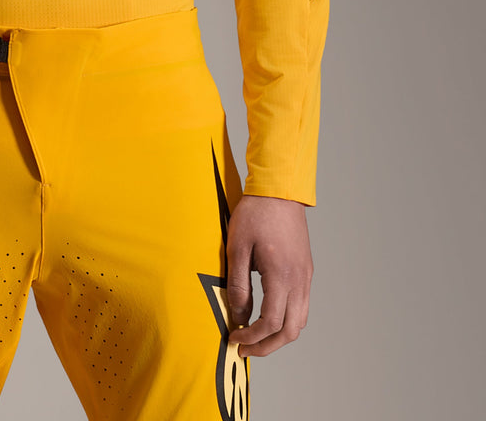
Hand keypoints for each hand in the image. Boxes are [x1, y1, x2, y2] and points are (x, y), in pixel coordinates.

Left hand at [225, 193, 311, 357]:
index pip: (270, 323)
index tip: (235, 339)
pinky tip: (268, 315)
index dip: (252, 337)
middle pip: (291, 331)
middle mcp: (299, 280)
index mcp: (281, 276)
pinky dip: (287, 319)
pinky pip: (302, 305)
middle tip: (246, 349)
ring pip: (300, 321)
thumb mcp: (237, 247)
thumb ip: (238, 284)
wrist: (279, 190)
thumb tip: (239, 315)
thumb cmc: (255, 214)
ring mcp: (305, 276)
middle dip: (268, 346)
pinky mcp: (305, 270)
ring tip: (256, 336)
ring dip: (279, 335)